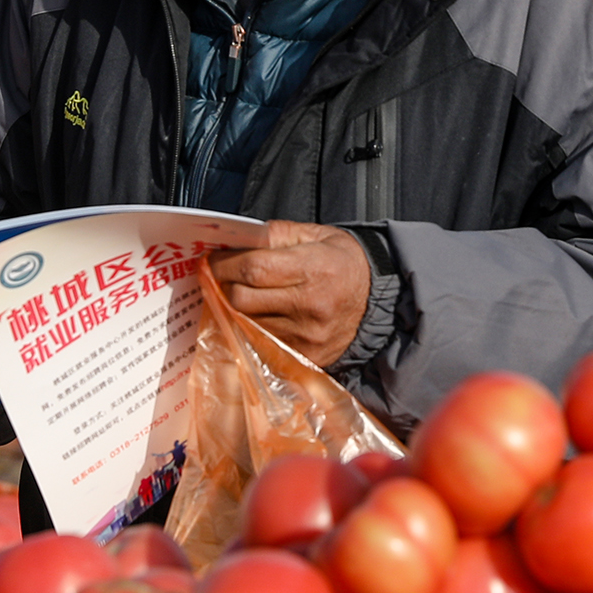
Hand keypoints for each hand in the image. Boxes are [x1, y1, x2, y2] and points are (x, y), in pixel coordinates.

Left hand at [208, 221, 371, 367]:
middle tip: (224, 276)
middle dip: (225, 286)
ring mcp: (306, 337)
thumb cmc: (346, 264)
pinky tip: (259, 314)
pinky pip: (261, 343)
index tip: (213, 259)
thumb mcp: (317, 235)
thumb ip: (276, 234)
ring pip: (246, 324)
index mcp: (313, 269)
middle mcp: (310, 306)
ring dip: (236, 309)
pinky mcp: (304, 357)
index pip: (252, 269)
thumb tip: (236, 241)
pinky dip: (252, 328)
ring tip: (244, 293)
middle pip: (242, 300)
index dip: (224, 264)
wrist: (378, 300)